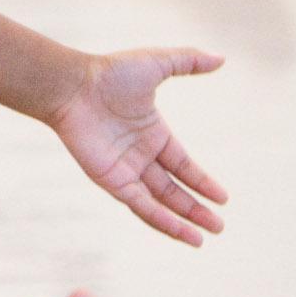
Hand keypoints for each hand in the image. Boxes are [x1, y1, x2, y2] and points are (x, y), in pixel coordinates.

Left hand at [47, 48, 227, 245]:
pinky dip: (161, 220)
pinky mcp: (111, 179)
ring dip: (181, 221)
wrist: (73, 86)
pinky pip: (140, 205)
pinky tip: (182, 233)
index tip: (223, 198)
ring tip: (205, 238)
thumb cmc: (110, 73)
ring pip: (158, 202)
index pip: (182, 164)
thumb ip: (188, 61)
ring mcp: (125, 168)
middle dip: (195, 208)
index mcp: (152, 133)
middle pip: (172, 189)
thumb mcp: (157, 63)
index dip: (201, 181)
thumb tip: (221, 58)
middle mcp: (139, 154)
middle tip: (218, 226)